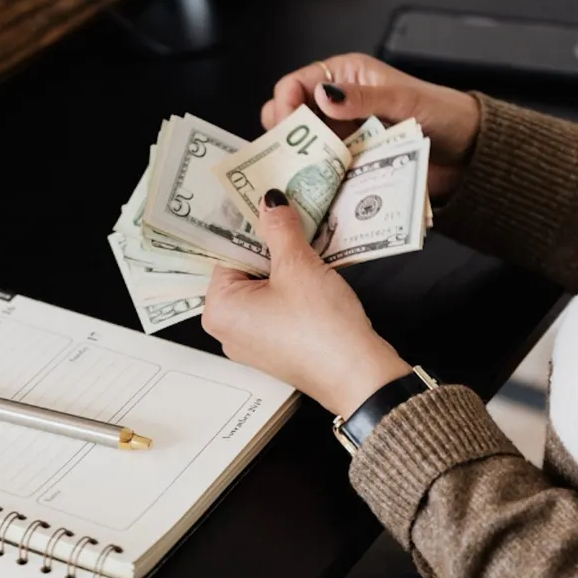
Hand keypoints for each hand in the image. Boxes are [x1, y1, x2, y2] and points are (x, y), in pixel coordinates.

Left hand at [201, 190, 411, 417]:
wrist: (358, 375)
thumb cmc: (320, 325)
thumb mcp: (298, 266)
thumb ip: (279, 229)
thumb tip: (269, 201)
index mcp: (219, 309)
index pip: (225, 253)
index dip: (249, 227)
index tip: (266, 205)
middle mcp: (227, 329)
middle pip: (243, 271)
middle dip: (268, 246)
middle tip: (290, 217)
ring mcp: (252, 342)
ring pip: (263, 288)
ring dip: (285, 266)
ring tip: (306, 240)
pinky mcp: (277, 348)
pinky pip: (277, 307)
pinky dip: (293, 288)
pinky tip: (314, 271)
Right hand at [261, 53, 480, 198]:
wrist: (469, 152)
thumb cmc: (443, 113)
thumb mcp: (403, 100)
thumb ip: (363, 97)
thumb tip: (323, 94)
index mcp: (347, 76)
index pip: (297, 83)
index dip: (284, 103)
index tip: (283, 127)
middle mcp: (339, 104)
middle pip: (293, 117)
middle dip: (285, 135)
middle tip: (286, 155)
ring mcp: (344, 136)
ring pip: (305, 148)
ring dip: (299, 161)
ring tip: (297, 177)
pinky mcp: (351, 164)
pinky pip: (324, 172)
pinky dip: (316, 181)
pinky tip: (313, 191)